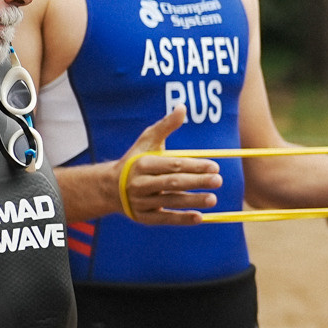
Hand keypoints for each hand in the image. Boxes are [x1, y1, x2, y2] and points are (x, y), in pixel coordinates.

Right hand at [113, 108, 220, 223]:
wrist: (109, 187)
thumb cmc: (136, 160)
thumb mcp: (148, 142)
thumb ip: (166, 126)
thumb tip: (182, 107)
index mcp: (143, 164)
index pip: (172, 165)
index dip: (194, 166)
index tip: (215, 166)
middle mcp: (140, 183)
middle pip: (172, 183)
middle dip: (196, 182)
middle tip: (218, 181)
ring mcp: (140, 202)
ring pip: (170, 201)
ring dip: (192, 200)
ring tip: (213, 199)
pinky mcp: (143, 217)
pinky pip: (164, 219)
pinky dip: (182, 219)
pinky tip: (200, 217)